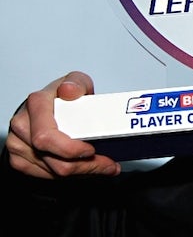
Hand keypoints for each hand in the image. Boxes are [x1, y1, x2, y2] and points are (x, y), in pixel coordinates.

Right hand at [6, 71, 120, 178]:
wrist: (48, 105)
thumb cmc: (63, 95)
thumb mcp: (76, 81)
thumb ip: (76, 84)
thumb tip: (69, 90)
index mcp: (36, 105)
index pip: (46, 137)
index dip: (70, 149)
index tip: (92, 150)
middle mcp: (23, 126)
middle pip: (53, 160)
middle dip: (85, 166)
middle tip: (108, 164)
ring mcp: (19, 145)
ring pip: (53, 172)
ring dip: (83, 171)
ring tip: (103, 165)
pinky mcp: (21, 160)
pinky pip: (47, 176)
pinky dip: (72, 174)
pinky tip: (86, 167)